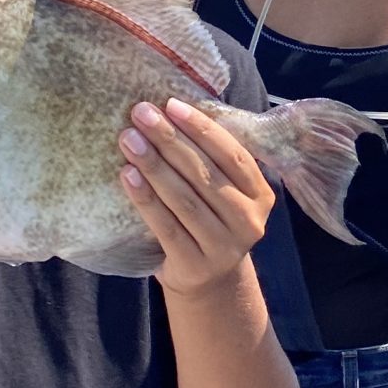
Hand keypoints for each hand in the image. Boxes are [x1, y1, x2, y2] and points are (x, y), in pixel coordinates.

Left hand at [117, 98, 274, 296]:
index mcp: (260, 194)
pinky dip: (145, 198)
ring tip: (128, 139)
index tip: (171, 104)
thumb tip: (170, 111)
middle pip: (204, 174)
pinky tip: (127, 175)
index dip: (201, 128)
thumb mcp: (224, 194)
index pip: (231, 154)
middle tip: (141, 113)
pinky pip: (166, 225)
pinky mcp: (196, 265)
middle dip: (169, 139)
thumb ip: (211, 162)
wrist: (209, 283)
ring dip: (153, 165)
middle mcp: (249, 221)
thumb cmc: (210, 223)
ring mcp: (224, 246)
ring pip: (184, 198)